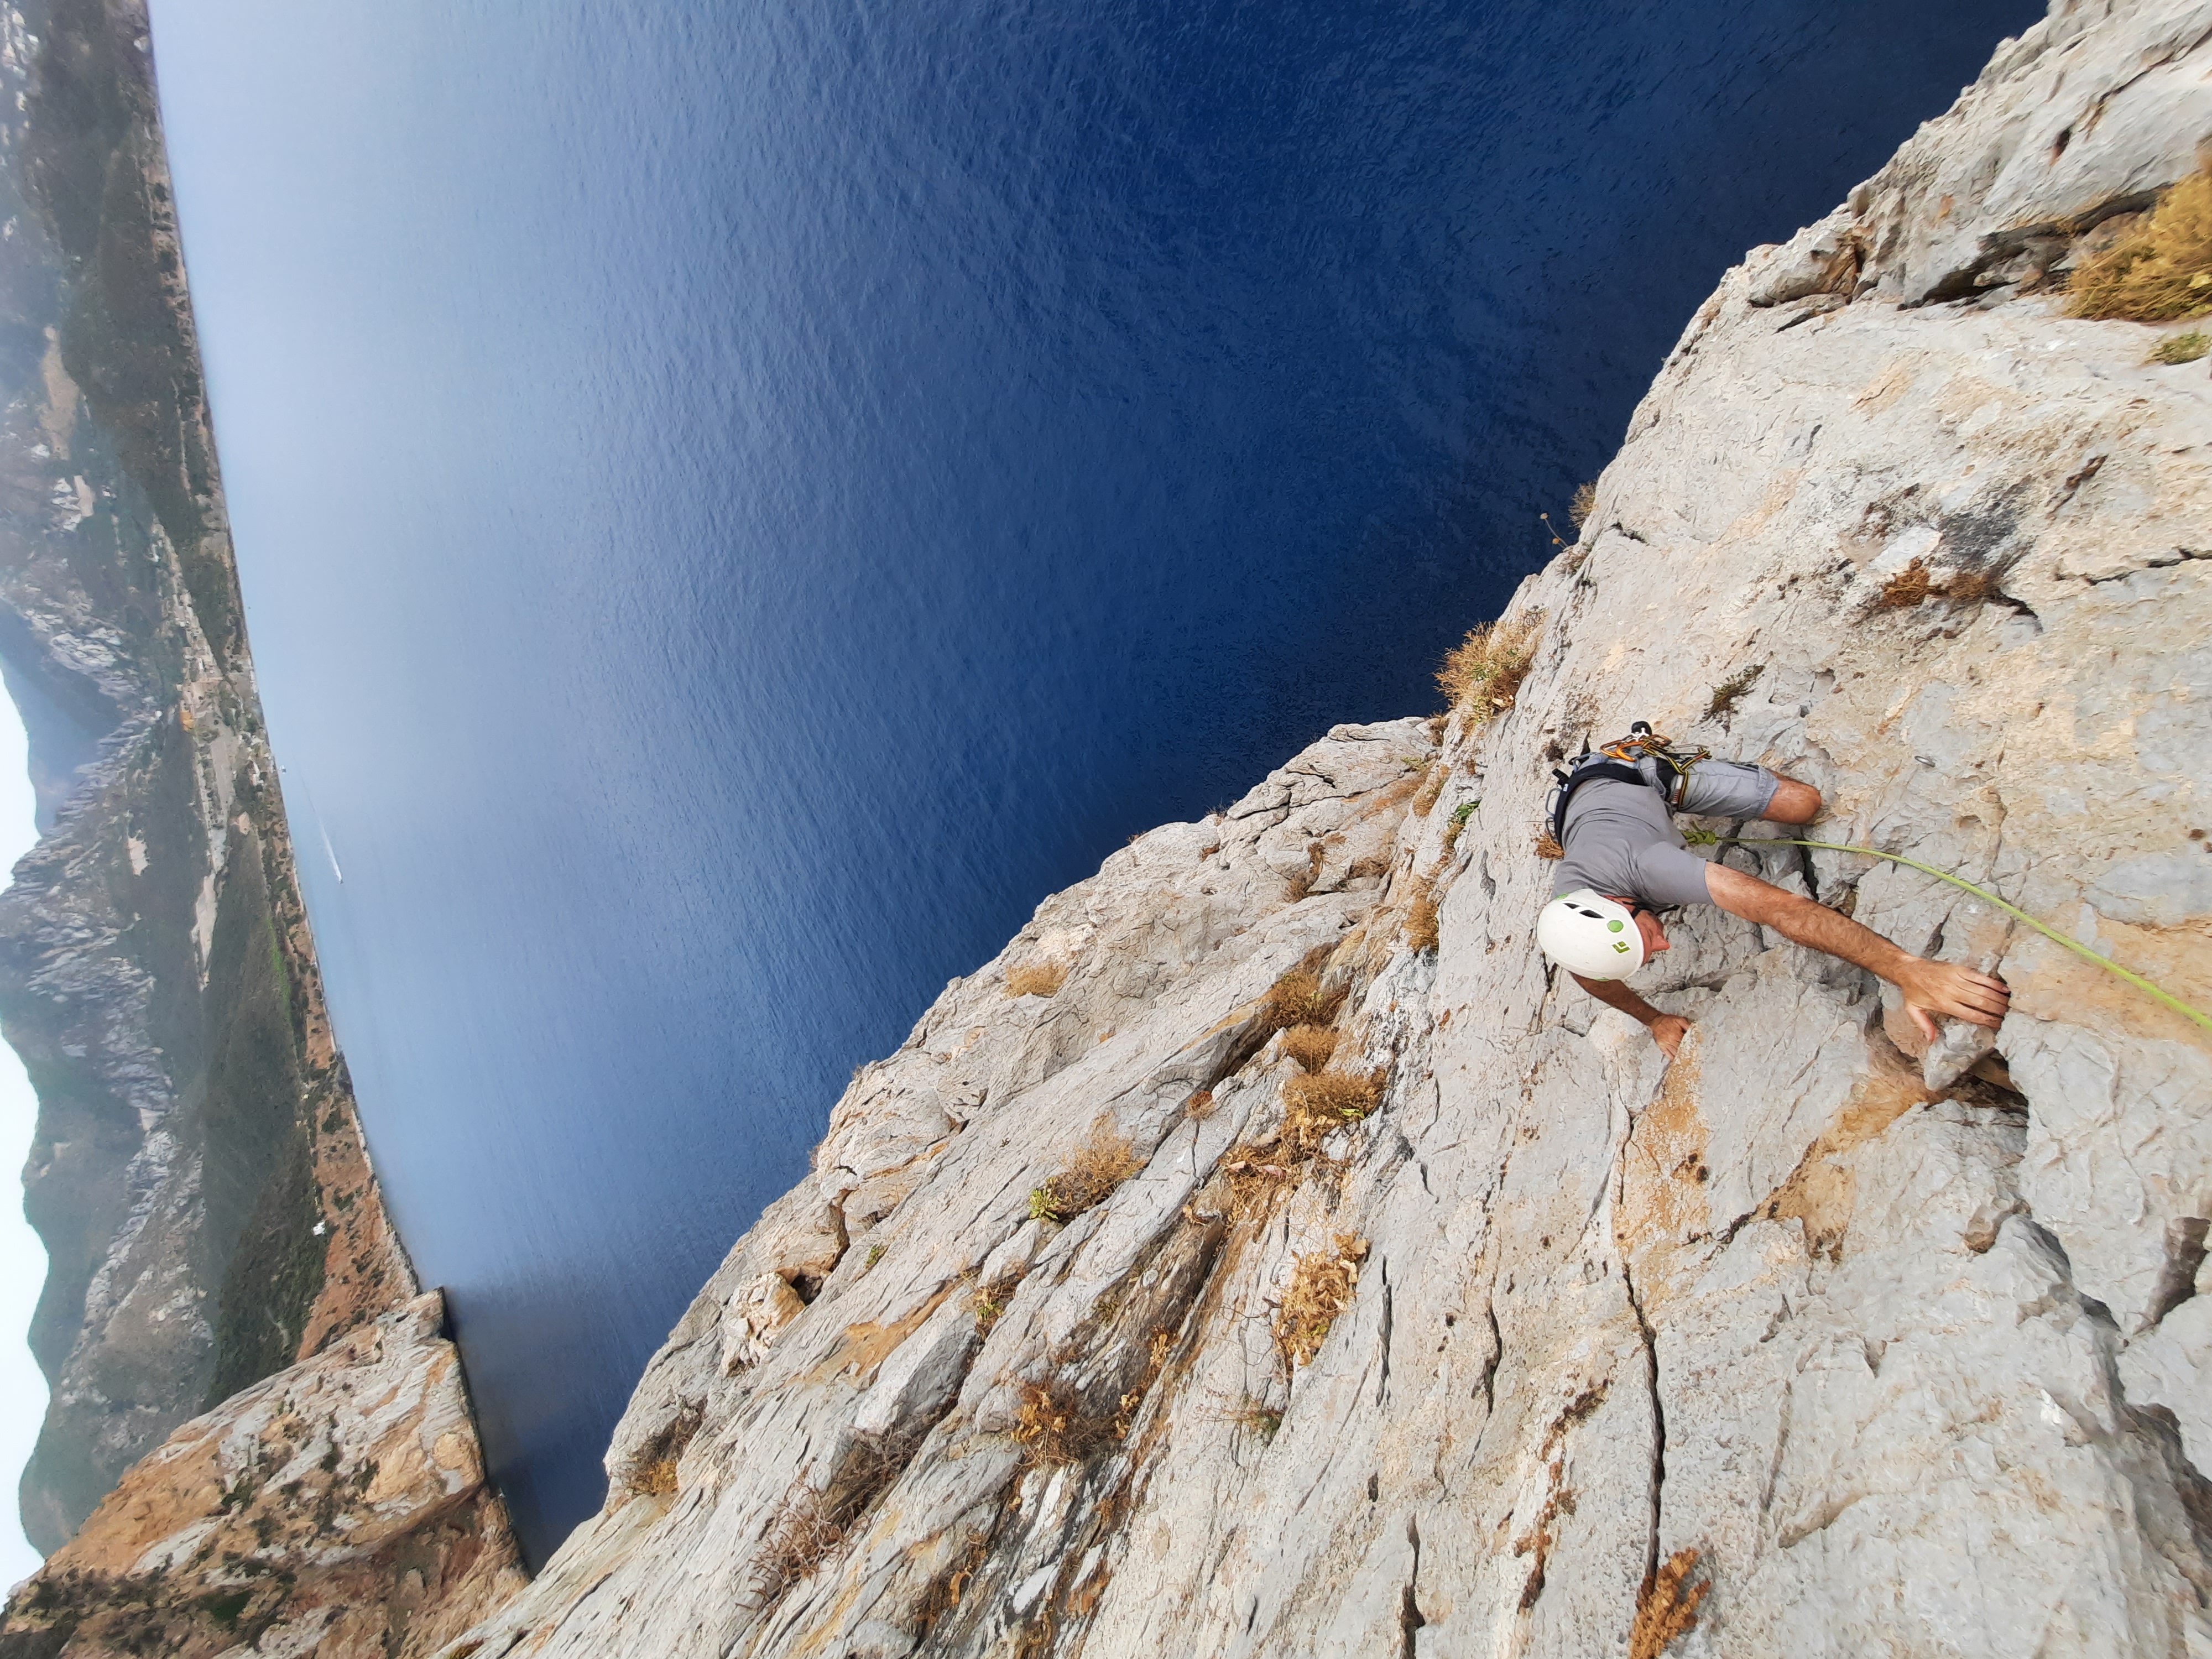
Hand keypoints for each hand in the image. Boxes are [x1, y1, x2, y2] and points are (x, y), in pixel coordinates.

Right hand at [1648, 1014, 1691, 1058]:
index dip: (1691, 1047)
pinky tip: (1676, 1060)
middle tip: (1692, 1057)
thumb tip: (1693, 1031)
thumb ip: (1687, 1025)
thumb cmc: (1668, 1020)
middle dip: (1686, 1053)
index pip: (1686, 1043)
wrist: (1656, 1021)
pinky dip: (1672, 1058)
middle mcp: (1671, 1040)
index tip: (1695, 1051)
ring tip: (1685, 1060)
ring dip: (1680, 1056)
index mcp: (1677, 1035)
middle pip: (1681, 1049)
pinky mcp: (1661, 1046)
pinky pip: (1667, 1054)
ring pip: (1675, 1053)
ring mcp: (1666, 1044)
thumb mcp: (1679, 1020)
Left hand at [1894, 957, 2010, 1039]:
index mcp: (1944, 1004)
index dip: (1987, 1020)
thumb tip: (1931, 1040)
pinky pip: (1980, 977)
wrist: (1908, 969)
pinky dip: (1993, 983)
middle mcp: (1952, 992)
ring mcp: (1956, 979)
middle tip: (2010, 1015)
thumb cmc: (1912, 991)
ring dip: (1999, 998)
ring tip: (2010, 1005)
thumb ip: (1924, 1025)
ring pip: (1983, 990)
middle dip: (1997, 1010)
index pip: (1971, 1015)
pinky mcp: (1959, 969)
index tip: (1999, 1025)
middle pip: (1981, 1002)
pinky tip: (2004, 989)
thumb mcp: (1913, 1011)